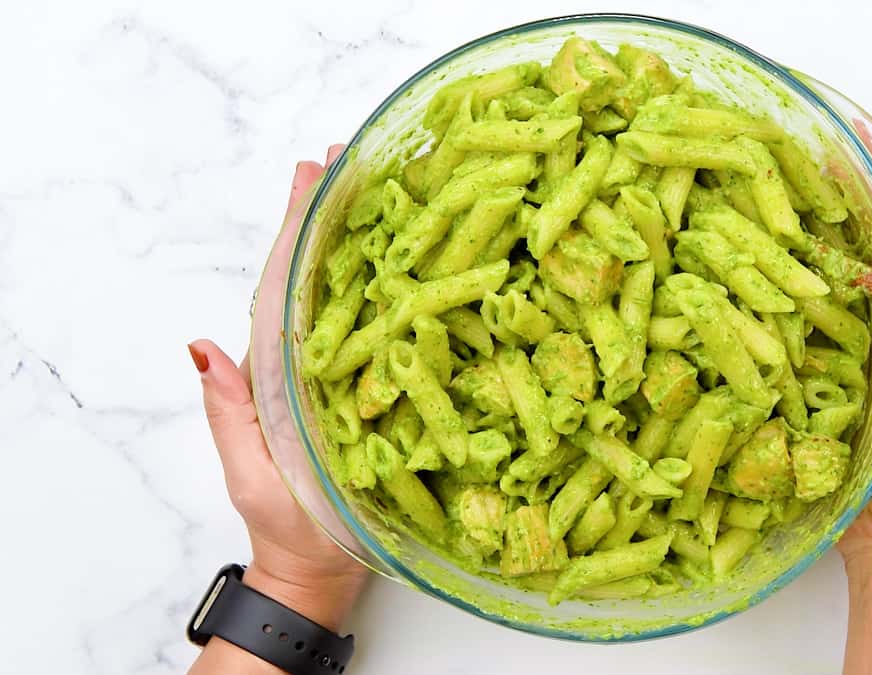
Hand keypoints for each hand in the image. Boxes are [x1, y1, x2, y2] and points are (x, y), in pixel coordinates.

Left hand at [189, 145, 366, 631]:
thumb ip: (229, 411)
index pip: (286, 282)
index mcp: (281, 368)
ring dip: (374, 238)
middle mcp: (317, 360)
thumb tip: (200, 346)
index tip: (313, 171)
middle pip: (324, 274)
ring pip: (362, 295)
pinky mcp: (385, 393)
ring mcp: (353, 374)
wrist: (320, 569)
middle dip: (337, 213)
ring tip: (392, 183)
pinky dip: (408, 292)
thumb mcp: (250, 468)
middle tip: (356, 154)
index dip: (299, 225)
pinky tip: (429, 260)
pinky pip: (395, 334)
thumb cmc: (285, 524)